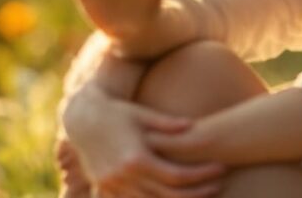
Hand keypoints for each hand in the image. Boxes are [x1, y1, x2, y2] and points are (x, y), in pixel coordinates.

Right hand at [61, 80, 226, 196]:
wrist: (81, 118)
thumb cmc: (116, 111)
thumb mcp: (141, 113)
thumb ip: (167, 124)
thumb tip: (194, 126)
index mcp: (137, 157)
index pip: (176, 176)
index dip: (201, 175)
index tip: (220, 169)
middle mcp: (125, 176)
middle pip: (169, 195)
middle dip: (197, 193)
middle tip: (220, 185)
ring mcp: (114, 185)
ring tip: (202, 194)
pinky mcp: (106, 188)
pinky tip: (171, 197)